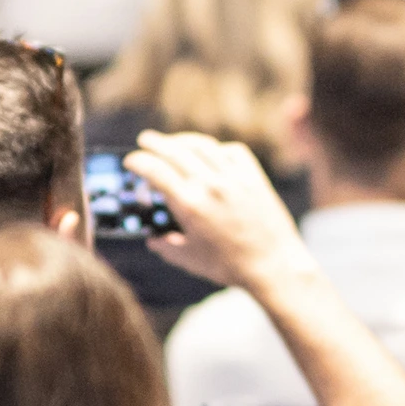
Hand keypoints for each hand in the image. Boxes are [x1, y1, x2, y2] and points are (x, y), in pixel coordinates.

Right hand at [127, 132, 317, 294]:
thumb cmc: (229, 266)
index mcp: (189, 204)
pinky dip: (217, 148)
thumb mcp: (190, 260)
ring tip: (173, 141)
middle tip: (146, 139)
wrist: (273, 264)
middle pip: (175, 151)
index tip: (131, 161)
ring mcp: (233, 178)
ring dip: (183, 140)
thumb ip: (166, 247)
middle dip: (156, 142)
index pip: (155, 171)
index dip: (138, 162)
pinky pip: (232, 151)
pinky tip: (211, 152)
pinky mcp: (253, 177)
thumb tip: (152, 239)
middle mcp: (210, 185)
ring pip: (202, 146)